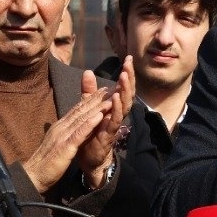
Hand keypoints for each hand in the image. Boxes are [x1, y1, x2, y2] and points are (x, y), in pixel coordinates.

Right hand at [22, 84, 109, 193]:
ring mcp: (62, 135)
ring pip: (82, 118)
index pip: (77, 110)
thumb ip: (64, 133)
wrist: (33, 176)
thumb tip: (71, 126)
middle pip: (81, 110)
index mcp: (60, 126)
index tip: (103, 90)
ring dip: (97, 108)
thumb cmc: (45, 162)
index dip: (91, 99)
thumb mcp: (57, 143)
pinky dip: (89, 124)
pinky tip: (100, 116)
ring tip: (111, 98)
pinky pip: (79, 133)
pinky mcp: (65, 147)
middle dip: (97, 99)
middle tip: (112, 88)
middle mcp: (61, 127)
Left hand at [74, 58, 134, 188]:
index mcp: (114, 107)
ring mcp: (115, 124)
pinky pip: (115, 120)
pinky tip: (114, 98)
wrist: (89, 158)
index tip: (129, 58)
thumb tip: (87, 71)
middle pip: (127, 94)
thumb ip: (89, 91)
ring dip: (124, 91)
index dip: (127, 74)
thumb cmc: (92, 133)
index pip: (123, 87)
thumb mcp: (88, 107)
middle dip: (129, 79)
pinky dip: (115, 109)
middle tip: (129, 64)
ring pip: (124, 106)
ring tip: (123, 77)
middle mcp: (118, 114)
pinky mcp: (109, 134)